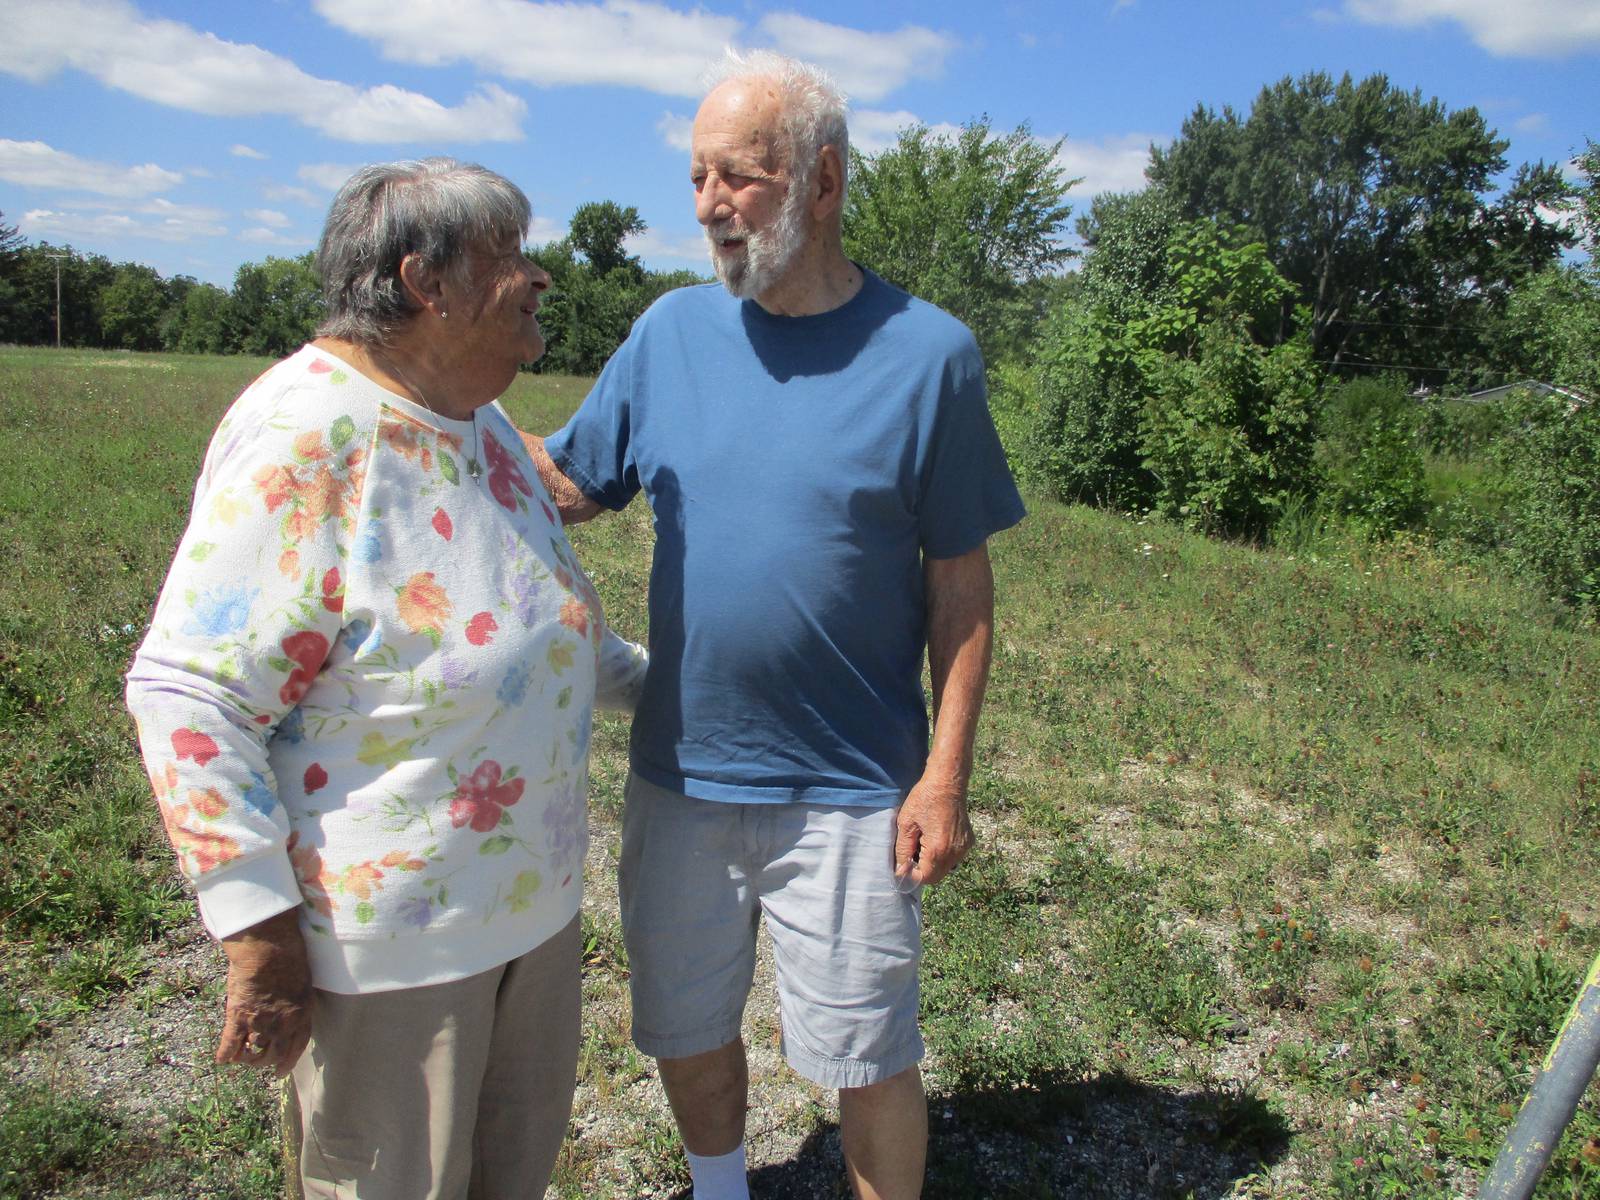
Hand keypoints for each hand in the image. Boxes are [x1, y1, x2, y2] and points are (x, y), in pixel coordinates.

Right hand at [216, 908, 313, 1077]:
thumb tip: (290, 1005)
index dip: (288, 1061)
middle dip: (265, 1062)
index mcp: (302, 1015)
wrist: (268, 950)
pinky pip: (231, 1044)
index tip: (281, 1071)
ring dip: (247, 1057)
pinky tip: (221, 1059)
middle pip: (274, 1054)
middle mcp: (283, 1025)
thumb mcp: (302, 982)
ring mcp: (260, 1024)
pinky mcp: (239, 1018)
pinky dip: (225, 1053)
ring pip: (253, 1053)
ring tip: (242, 1056)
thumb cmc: (289, 957)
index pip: (297, 1047)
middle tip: (258, 1063)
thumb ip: (296, 999)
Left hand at [893, 773, 973, 887]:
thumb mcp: (906, 824)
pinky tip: (936, 837)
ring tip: (923, 842)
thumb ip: (902, 850)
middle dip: (922, 870)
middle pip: (936, 876)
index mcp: (939, 850)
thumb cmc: (924, 799)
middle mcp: (955, 853)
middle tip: (912, 852)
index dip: (911, 875)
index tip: (903, 864)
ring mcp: (964, 848)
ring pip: (946, 868)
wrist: (948, 782)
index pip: (924, 878)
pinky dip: (943, 854)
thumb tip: (900, 872)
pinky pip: (954, 857)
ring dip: (933, 863)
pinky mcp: (968, 841)